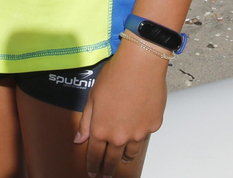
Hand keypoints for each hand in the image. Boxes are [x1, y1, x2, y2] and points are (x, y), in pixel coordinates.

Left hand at [75, 44, 167, 175]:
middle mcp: (120, 136)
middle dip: (107, 169)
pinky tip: (137, 132)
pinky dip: (139, 136)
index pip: (95, 156)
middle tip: (105, 175)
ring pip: (130, 153)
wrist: (141, 64)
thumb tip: (80, 139)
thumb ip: (86, 122)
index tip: (92, 172)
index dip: (92, 166)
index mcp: (101, 129)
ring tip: (122, 159)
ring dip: (124, 157)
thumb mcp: (93, 97)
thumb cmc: (115, 75)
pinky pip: (144, 136)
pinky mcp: (153, 126)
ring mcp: (138, 133)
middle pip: (112, 160)